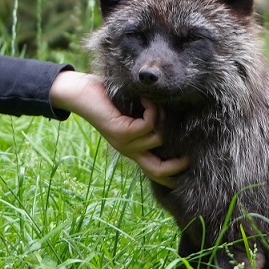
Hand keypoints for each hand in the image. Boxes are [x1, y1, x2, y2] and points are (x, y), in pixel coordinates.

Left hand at [50, 69, 188, 187]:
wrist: (78, 93)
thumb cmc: (108, 97)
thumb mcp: (133, 112)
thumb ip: (150, 118)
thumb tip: (179, 117)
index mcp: (133, 148)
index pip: (155, 172)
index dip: (173, 176)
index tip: (190, 167)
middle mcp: (129, 150)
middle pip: (157, 171)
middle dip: (176, 167)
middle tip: (188, 157)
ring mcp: (124, 143)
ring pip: (159, 137)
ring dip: (162, 116)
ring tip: (153, 101)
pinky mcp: (119, 133)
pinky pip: (148, 124)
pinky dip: (152, 109)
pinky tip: (144, 98)